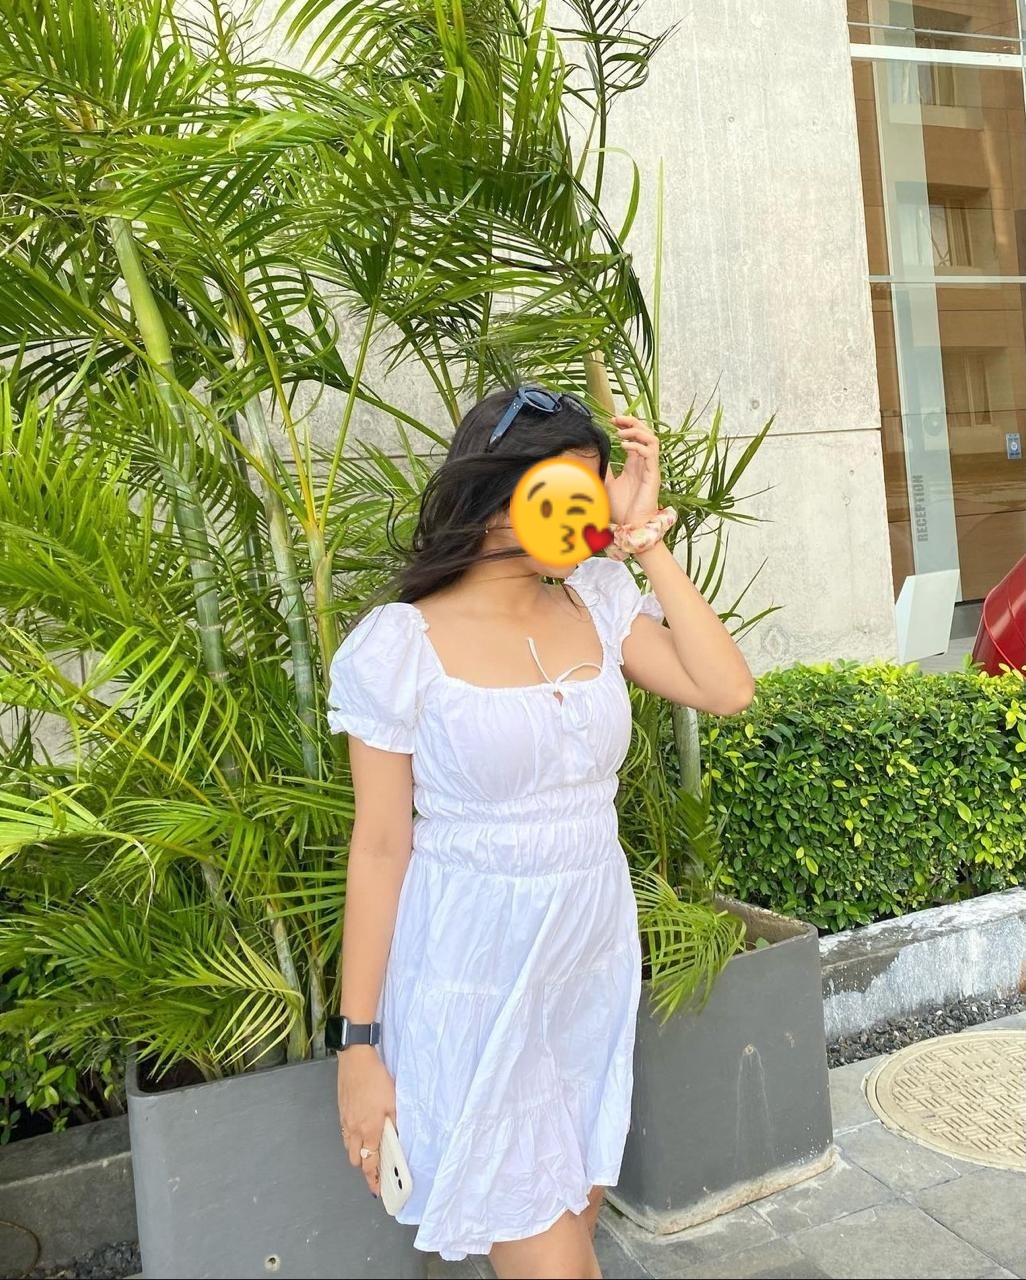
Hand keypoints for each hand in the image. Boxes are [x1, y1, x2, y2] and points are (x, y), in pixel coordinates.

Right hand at [336, 1045, 396, 1195]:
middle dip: (365, 1167)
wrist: (355, 1060)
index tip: (378, 1189)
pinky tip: (361, 1130)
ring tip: (370, 1148)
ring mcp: (345, 1121)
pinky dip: (352, 1139)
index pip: (370, 1163)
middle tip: (376, 1167)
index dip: (374, 1179)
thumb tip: (397, 1139)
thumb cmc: (376, 1079)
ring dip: (358, 1152)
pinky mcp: (341, 1112)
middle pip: (356, 1160)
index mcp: (369, 1130)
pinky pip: (344, 1133)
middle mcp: (354, 1129)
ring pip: (348, 1148)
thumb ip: (395, 1124)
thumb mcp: (394, 1102)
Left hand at [605, 416, 661, 525]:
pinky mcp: (653, 475)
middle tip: (616, 419)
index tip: (612, 421)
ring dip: (636, 432)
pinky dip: (638, 446)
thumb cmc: (622, 506)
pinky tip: (624, 447)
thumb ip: (606, 468)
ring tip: (621, 434)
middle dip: (632, 422)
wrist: (631, 524)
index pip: (636, 436)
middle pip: (646, 433)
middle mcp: (644, 462)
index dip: (626, 425)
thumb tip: (596, 456)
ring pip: (652, 439)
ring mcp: (650, 468)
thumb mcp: (608, 482)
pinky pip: (651, 454)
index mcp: (635, 462)